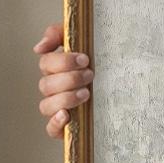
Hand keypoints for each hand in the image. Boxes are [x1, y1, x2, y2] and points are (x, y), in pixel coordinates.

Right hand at [35, 21, 93, 135]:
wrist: (124, 89)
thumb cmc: (102, 64)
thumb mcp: (85, 41)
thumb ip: (60, 34)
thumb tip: (39, 48)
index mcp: (55, 69)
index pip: (46, 63)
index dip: (62, 61)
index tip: (85, 59)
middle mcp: (53, 89)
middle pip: (46, 85)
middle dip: (69, 79)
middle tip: (90, 75)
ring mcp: (57, 108)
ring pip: (46, 106)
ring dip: (65, 98)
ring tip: (87, 94)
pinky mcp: (64, 127)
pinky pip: (51, 128)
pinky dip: (56, 122)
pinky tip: (66, 115)